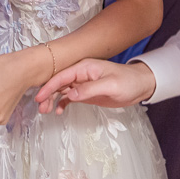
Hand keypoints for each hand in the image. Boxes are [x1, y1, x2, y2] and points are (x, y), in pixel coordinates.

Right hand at [33, 59, 155, 114]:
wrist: (140, 85)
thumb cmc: (128, 81)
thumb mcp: (110, 85)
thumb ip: (89, 89)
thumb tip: (70, 95)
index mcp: (84, 67)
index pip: (61, 76)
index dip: (49, 86)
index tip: (39, 96)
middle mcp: (80, 74)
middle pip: (58, 83)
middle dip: (48, 95)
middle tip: (41, 108)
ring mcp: (82, 83)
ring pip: (62, 91)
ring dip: (53, 100)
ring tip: (46, 111)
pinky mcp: (86, 92)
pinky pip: (70, 97)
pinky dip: (62, 103)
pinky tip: (59, 111)